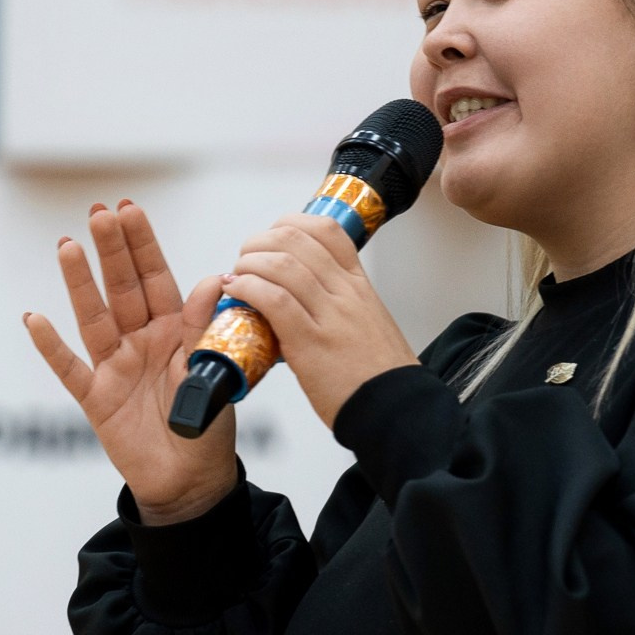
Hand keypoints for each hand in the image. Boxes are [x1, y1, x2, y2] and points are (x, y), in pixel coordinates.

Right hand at [24, 201, 239, 524]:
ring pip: (93, 318)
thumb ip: (203, 326)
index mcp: (173, 330)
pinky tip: (34, 319)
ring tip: (66, 246)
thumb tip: (211, 279)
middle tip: (98, 212)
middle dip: (110, 250)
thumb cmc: (207, 425)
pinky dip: (51, 346)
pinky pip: (70, 369)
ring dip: (79, 283)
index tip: (129, 209)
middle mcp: (140, 341)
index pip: (155, 277)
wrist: (191, 482)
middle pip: (121, 288)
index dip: (141, 244)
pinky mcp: (96, 399)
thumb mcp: (214, 371)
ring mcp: (115, 367)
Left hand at [223, 213, 419, 428]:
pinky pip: (274, 300)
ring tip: (237, 277)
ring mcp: (329, 316)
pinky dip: (248, 289)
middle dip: (260, 242)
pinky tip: (237, 292)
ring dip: (248, 264)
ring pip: (282, 265)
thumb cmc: (379, 376)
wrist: (397, 411)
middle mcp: (345, 293)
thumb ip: (340, 304)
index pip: (327, 230)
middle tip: (246, 258)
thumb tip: (306, 296)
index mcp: (359, 286)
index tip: (273, 235)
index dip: (290, 223)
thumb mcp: (368, 323)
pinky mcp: (311, 344)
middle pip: (296, 239)